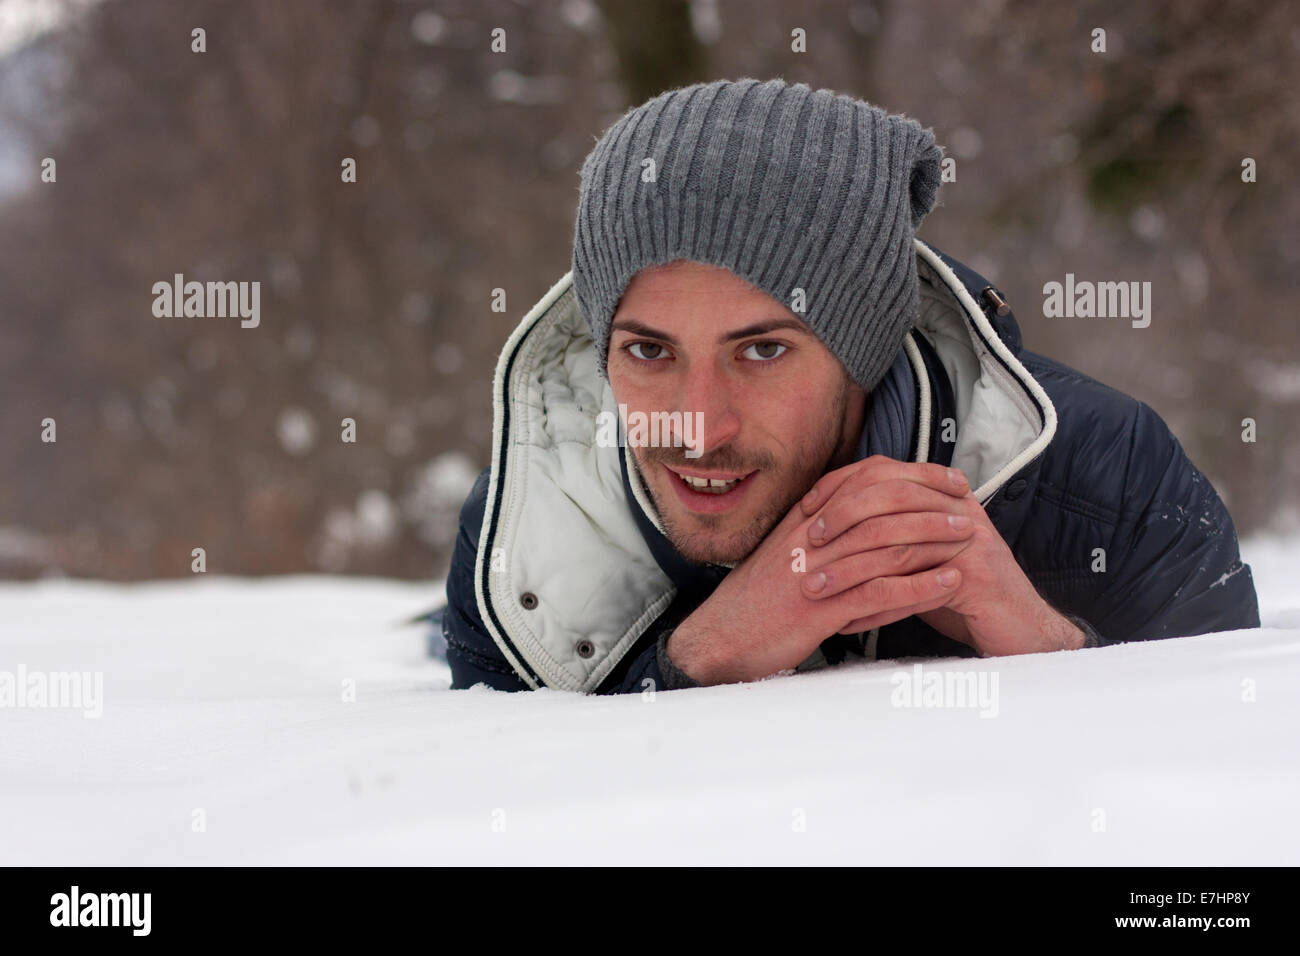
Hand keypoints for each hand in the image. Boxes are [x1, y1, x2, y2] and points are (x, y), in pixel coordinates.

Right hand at [666, 457, 975, 683]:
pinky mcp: (821, 609)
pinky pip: (880, 593)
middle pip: (880, 505)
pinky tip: (950, 584)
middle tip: (968, 502)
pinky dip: (920, 587)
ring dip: (933, 540)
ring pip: (886, 545)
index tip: (946, 477)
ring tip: (970, 539)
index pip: (864, 482)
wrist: (720, 639)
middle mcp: (810, 537)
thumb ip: (822, 534)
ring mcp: (816, 571)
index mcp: (804, 520)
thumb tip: (863, 520)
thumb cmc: (757, 603)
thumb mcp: (787, 555)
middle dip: (930, 501)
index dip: (911, 475)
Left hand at [800, 457, 1084, 655]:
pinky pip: (917, 588)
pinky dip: (878, 607)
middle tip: (804, 545)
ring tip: (813, 589)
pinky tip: (849, 621)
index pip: (882, 471)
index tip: (803, 509)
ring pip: (897, 546)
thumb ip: (886, 531)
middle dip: (839, 520)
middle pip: (888, 498)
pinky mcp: (978, 577)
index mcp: (940, 493)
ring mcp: (971, 540)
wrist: (1019, 628)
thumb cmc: (960, 591)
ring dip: (848, 570)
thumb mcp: (919, 552)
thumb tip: (826, 520)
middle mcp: (957, 508)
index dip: (838, 486)